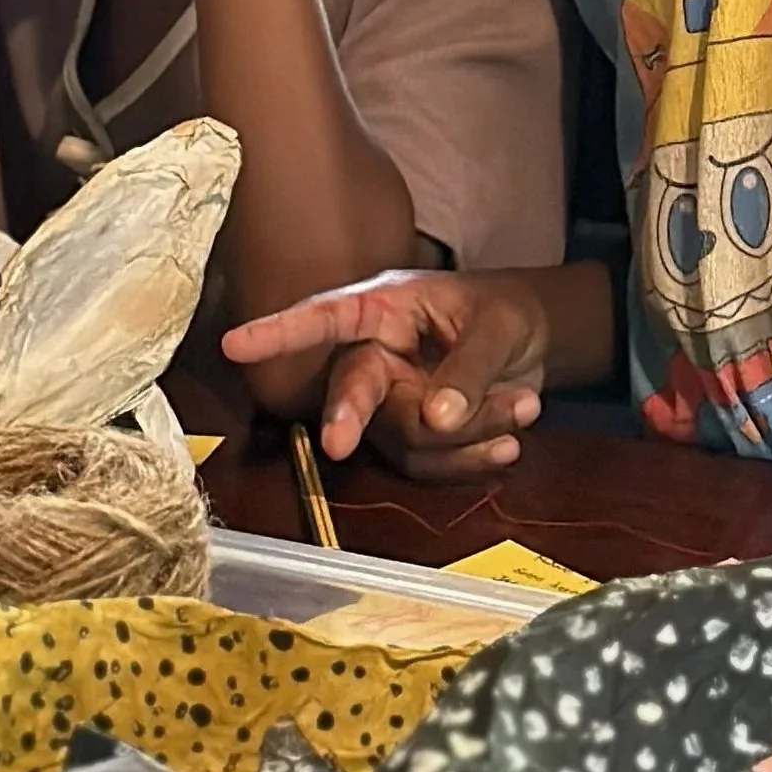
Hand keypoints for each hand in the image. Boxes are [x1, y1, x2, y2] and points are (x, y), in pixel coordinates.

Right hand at [222, 267, 546, 482]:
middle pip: (350, 391)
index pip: (325, 317)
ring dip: (467, 434)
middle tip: (336, 445)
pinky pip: (428, 464)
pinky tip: (509, 442)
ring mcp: (391, 400)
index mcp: (385, 307)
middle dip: (345, 418)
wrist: (536, 340)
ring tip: (523, 406)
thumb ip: (469, 369)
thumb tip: (436, 416)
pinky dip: (472, 459)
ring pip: (403, 438)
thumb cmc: (506, 312)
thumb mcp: (497, 327)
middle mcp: (376, 354)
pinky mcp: (413, 436)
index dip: (278, 333)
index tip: (235, 346)